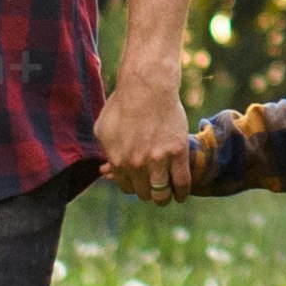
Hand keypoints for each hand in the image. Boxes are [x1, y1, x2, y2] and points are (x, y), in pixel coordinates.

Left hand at [95, 68, 192, 196]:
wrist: (147, 87)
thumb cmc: (123, 104)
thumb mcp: (103, 129)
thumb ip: (106, 152)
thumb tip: (106, 170)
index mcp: (117, 161)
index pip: (127, 188)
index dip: (135, 185)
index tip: (141, 181)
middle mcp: (136, 164)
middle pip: (144, 193)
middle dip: (149, 190)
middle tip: (154, 183)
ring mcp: (158, 159)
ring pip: (162, 195)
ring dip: (164, 197)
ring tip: (168, 192)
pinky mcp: (178, 152)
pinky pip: (182, 183)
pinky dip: (182, 193)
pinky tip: (180, 194)